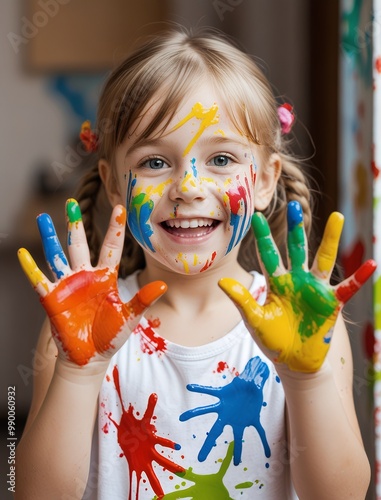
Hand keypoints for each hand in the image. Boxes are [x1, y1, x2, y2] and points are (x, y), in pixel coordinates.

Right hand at [18, 199, 165, 366]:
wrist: (90, 358)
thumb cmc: (110, 336)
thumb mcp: (129, 317)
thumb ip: (142, 299)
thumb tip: (163, 285)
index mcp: (106, 277)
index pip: (111, 247)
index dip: (115, 228)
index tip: (119, 208)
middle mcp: (85, 276)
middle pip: (79, 244)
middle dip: (75, 223)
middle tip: (72, 201)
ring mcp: (67, 285)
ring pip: (57, 255)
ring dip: (49, 237)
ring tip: (42, 217)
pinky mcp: (52, 299)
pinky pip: (39, 280)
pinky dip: (30, 267)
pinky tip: (22, 252)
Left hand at [219, 201, 375, 372]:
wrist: (293, 362)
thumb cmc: (272, 340)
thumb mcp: (255, 320)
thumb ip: (243, 300)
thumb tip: (222, 281)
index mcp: (276, 282)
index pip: (268, 254)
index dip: (263, 236)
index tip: (256, 216)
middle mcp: (296, 279)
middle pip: (296, 248)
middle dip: (295, 228)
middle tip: (293, 204)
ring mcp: (315, 289)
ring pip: (323, 259)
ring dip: (331, 239)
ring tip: (337, 216)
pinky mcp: (332, 303)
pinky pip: (347, 287)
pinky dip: (359, 277)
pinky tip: (371, 264)